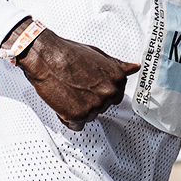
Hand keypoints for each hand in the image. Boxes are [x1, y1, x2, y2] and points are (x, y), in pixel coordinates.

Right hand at [15, 29, 139, 130]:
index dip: (100, 92)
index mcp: (117, 78)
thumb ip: (118, 65)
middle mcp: (108, 93)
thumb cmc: (68, 54)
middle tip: (77, 88)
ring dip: (79, 109)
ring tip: (68, 92)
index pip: (116, 97)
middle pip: (103, 108)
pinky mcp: (78, 116)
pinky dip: (69, 119)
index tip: (91, 87)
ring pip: (90, 117)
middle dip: (90, 101)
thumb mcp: (99, 55)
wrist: (46, 57)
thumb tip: (134, 68)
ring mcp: (94, 106)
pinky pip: (77, 126)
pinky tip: (64, 104)